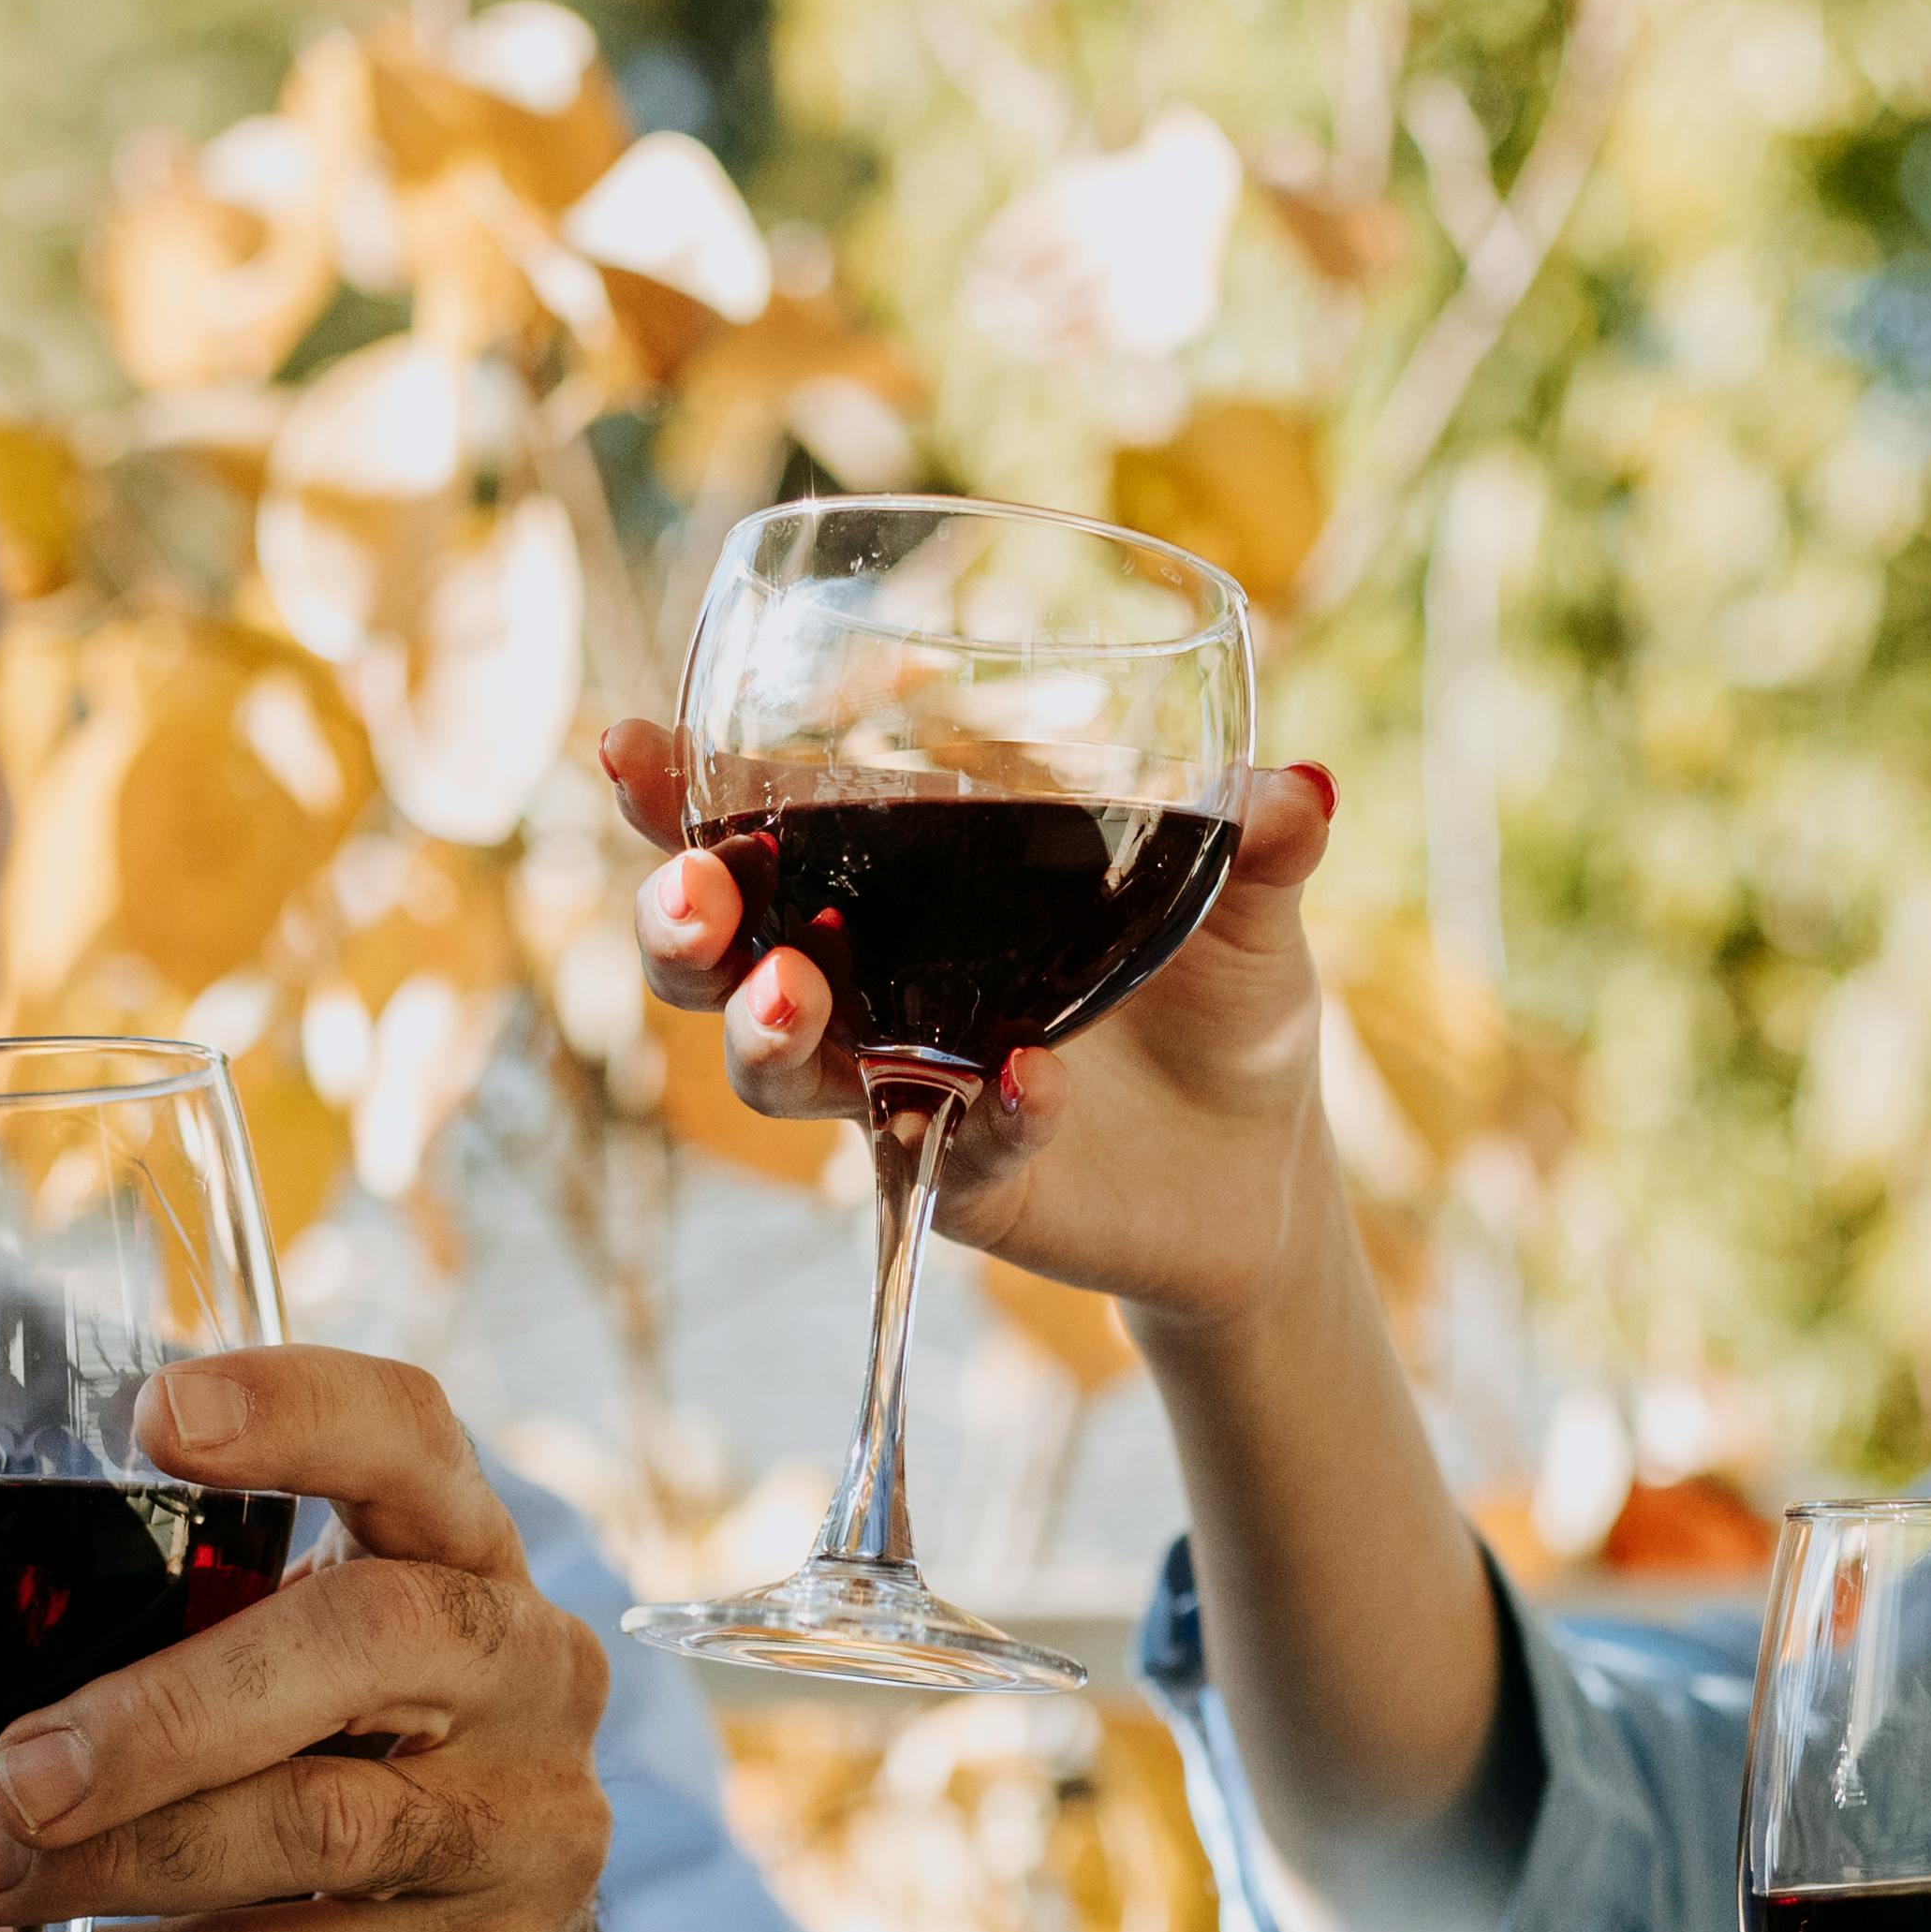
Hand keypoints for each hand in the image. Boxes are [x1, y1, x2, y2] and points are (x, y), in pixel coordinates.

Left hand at [0, 1346, 660, 1931]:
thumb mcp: (255, 1690)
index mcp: (463, 1559)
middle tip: (16, 1772)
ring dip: (115, 1860)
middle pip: (373, 1637)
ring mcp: (528, 1834)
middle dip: (171, 1703)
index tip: (157, 1418)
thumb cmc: (313, 1803)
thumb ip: (109, 1616)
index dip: (302, 1410)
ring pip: (318, 1825)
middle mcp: (529, 1673)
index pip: (415, 1437)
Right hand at [602, 718, 1342, 1332]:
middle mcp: (872, 991)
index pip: (764, 831)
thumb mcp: (1246, 901)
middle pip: (718, 958)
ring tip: (796, 995)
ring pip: (781, 1069)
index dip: (678, 794)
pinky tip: (1029, 1081)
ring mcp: (907, 1090)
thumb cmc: (1219, 1004)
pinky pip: (948, 1151)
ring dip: (767, 1029)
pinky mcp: (970, 1180)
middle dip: (680, 925)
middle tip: (696, 899)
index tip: (626, 750)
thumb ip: (1260, 837)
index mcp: (901, 891)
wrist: (1268, 1166)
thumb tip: (1303, 784)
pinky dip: (987, 1113)